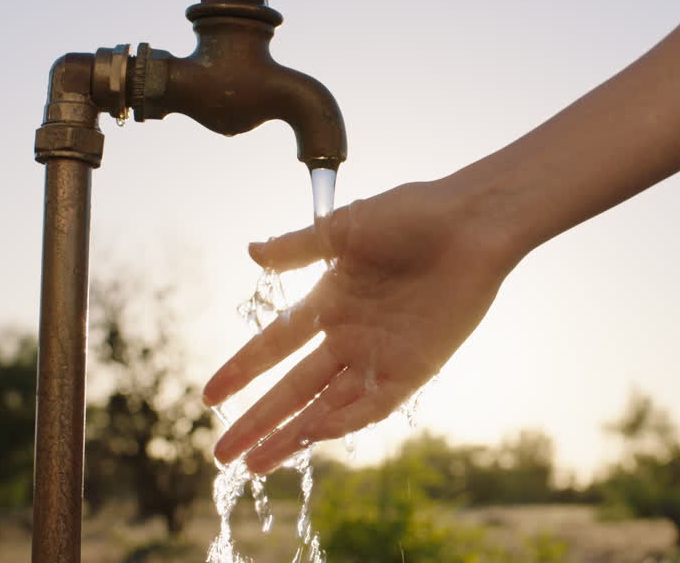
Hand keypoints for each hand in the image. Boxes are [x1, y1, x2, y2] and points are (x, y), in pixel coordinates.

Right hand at [204, 179, 519, 473]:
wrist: (470, 223)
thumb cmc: (411, 215)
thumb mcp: (344, 229)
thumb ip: (297, 248)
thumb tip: (251, 252)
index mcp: (329, 302)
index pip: (274, 346)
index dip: (241, 371)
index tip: (209, 396)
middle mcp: (350, 335)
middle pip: (293, 388)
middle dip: (257, 421)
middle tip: (222, 456)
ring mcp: (380, 355)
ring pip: (326, 406)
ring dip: (292, 435)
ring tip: (256, 463)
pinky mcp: (414, 368)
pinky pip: (373, 404)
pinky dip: (343, 421)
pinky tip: (311, 436)